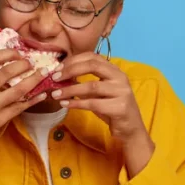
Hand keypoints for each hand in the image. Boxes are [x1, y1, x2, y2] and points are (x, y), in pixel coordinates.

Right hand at [0, 49, 46, 156]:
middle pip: (9, 72)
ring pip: (18, 90)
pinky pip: (19, 108)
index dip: (9, 53)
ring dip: (35, 80)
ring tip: (44, 74)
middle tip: (32, 64)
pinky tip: (42, 95)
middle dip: (25, 65)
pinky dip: (33, 100)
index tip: (18, 54)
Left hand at [50, 53, 154, 177]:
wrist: (130, 128)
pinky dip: (76, 103)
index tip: (58, 68)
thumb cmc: (111, 108)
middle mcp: (120, 77)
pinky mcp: (120, 107)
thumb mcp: (99, 93)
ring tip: (56, 94)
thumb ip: (85, 83)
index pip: (92, 57)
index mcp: (114, 70)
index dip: (73, 60)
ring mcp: (122, 92)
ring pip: (92, 86)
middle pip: (93, 66)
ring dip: (71, 90)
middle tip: (55, 78)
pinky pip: (93, 103)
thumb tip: (61, 78)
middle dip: (71, 70)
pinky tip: (65, 104)